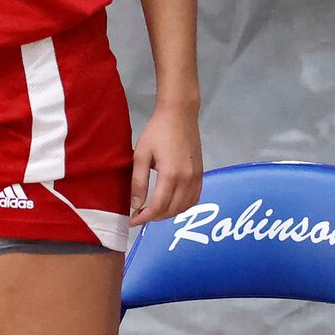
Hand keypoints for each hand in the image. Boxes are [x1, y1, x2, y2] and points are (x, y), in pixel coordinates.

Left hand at [128, 103, 203, 226]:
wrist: (180, 115)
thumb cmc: (157, 131)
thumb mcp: (141, 155)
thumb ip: (138, 182)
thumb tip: (136, 205)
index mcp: (171, 175)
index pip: (159, 207)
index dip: (145, 218)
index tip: (133, 220)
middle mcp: (187, 179)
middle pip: (172, 210)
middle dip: (154, 218)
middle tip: (140, 215)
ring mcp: (197, 177)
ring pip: (184, 207)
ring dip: (168, 214)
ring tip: (153, 211)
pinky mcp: (201, 174)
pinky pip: (194, 198)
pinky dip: (183, 206)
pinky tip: (171, 204)